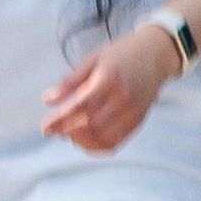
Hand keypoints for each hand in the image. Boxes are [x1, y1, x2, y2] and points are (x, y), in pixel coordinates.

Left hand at [42, 24, 185, 154]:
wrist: (156, 54)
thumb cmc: (121, 54)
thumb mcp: (93, 59)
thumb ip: (70, 81)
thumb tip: (48, 100)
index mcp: (108, 78)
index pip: (80, 106)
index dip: (60, 120)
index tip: (45, 128)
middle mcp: (122, 97)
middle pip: (90, 124)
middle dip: (67, 131)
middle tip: (54, 130)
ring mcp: (132, 111)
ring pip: (102, 137)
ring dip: (81, 141)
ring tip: (69, 134)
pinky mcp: (138, 120)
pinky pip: (115, 142)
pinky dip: (97, 146)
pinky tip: (85, 141)